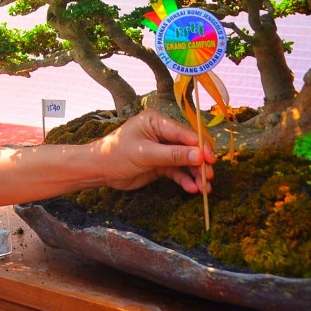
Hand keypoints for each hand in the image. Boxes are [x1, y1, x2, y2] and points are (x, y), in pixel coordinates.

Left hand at [95, 109, 215, 192]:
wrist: (99, 170)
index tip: (211, 160)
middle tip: (209, 176)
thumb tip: (200, 156)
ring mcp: (162, 149)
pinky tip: (192, 189)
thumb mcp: (145, 153)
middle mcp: (162, 133)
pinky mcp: (161, 164)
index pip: (185, 133)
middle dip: (200, 162)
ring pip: (186, 161)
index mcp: (156, 121)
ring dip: (196, 174)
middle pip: (189, 147)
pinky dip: (185, 180)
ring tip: (204, 188)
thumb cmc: (116, 154)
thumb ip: (173, 155)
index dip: (200, 146)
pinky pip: (177, 171)